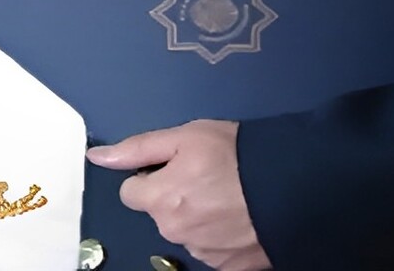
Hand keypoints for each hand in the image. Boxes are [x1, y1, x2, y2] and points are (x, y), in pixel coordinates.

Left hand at [86, 120, 271, 270]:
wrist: (296, 183)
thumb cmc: (240, 154)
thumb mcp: (188, 135)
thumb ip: (140, 148)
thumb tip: (97, 157)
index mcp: (161, 199)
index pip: (132, 192)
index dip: (153, 175)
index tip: (180, 165)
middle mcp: (175, 231)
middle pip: (161, 213)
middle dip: (177, 196)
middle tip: (211, 177)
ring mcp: (203, 252)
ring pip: (187, 231)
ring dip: (200, 216)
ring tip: (232, 196)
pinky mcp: (229, 266)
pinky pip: (214, 250)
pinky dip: (222, 236)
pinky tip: (241, 218)